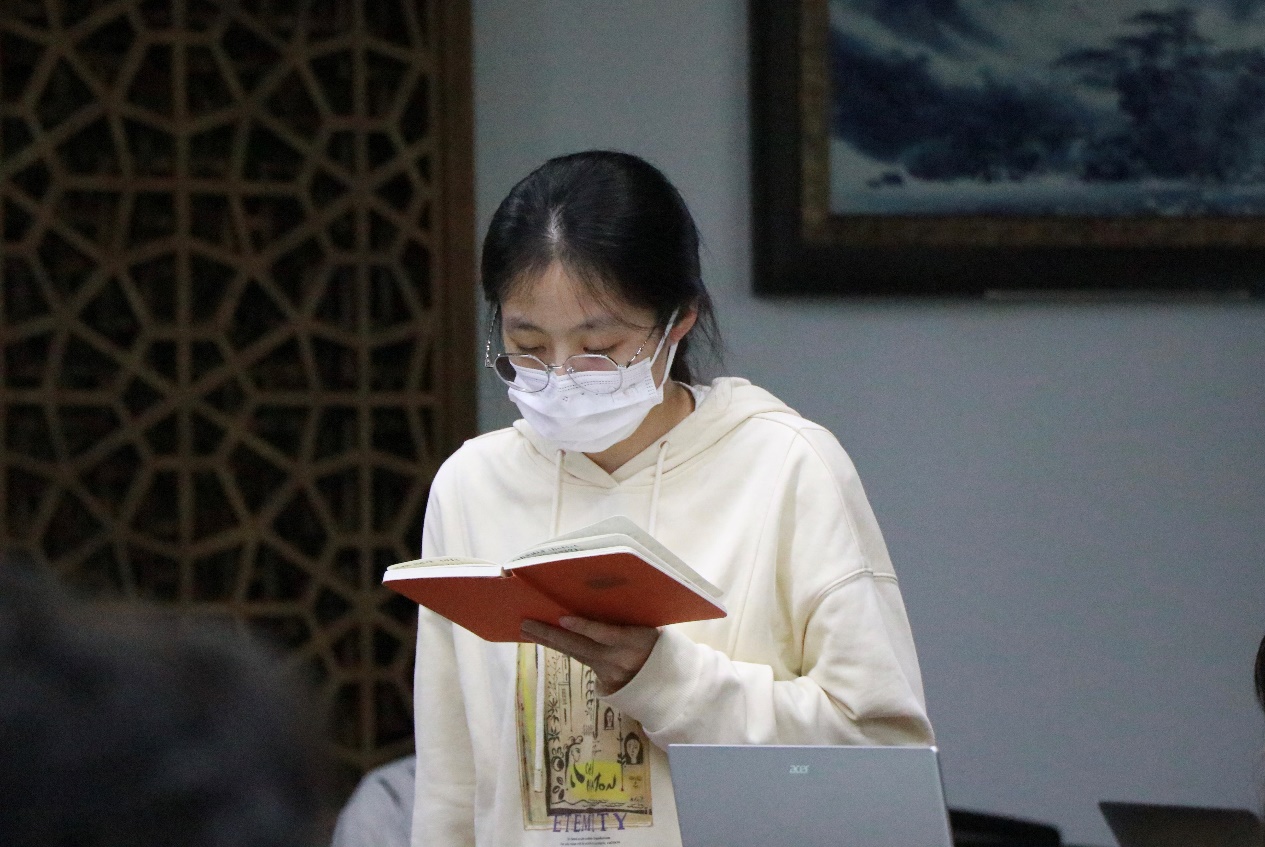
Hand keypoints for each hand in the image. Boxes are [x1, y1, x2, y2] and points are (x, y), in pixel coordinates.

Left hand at [520, 616, 659, 694]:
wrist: (668, 680)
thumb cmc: (657, 642)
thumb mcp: (648, 627)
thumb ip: (624, 619)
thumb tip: (593, 599)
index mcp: (636, 641)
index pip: (606, 635)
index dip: (584, 627)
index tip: (563, 618)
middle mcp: (619, 660)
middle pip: (580, 647)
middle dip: (551, 635)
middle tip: (527, 623)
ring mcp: (610, 673)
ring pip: (575, 654)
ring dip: (550, 642)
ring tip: (528, 630)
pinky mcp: (604, 682)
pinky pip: (580, 660)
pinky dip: (562, 648)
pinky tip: (546, 640)